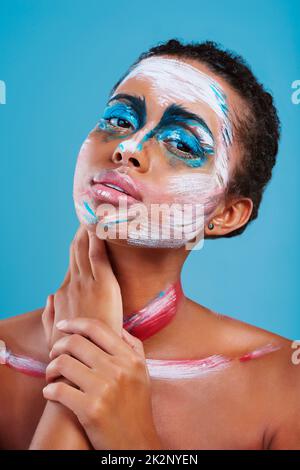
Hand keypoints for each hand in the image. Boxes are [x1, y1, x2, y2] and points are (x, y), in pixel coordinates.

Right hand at [42, 225, 122, 350]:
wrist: (86, 356)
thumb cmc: (74, 346)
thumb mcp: (54, 332)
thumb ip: (49, 313)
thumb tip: (49, 296)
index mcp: (64, 293)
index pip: (71, 264)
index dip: (76, 247)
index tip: (81, 232)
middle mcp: (73, 284)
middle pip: (76, 252)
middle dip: (81, 233)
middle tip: (87, 214)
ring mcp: (87, 283)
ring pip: (85, 250)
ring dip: (87, 230)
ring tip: (92, 213)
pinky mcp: (103, 285)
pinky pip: (98, 256)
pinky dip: (98, 239)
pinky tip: (99, 225)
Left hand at [43, 317, 162, 449]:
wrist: (136, 444)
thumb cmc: (137, 407)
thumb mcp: (143, 372)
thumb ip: (133, 347)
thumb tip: (118, 327)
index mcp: (130, 358)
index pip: (97, 328)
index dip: (75, 323)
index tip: (63, 325)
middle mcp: (118, 369)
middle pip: (75, 342)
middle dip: (58, 346)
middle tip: (53, 354)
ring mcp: (104, 389)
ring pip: (63, 363)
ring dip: (50, 367)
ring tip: (51, 374)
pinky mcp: (90, 409)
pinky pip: (58, 390)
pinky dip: (49, 389)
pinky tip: (50, 392)